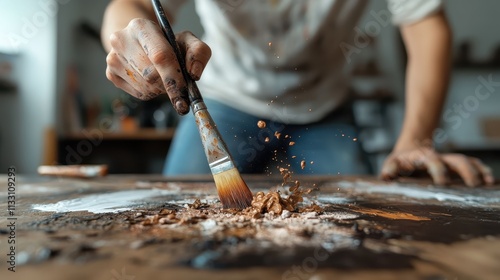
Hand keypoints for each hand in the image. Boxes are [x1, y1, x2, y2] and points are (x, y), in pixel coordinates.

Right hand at [105, 18, 211, 114]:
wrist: (143, 43)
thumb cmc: (168, 43)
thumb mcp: (187, 41)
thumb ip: (199, 52)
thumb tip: (193, 73)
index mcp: (141, 27)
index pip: (160, 56)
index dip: (174, 78)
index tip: (185, 95)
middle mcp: (121, 40)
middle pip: (151, 76)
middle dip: (168, 84)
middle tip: (176, 81)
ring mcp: (113, 58)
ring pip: (145, 87)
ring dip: (160, 89)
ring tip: (162, 77)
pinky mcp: (111, 74)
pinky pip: (139, 94)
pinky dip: (151, 92)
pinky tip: (152, 81)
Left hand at [380, 146, 494, 186]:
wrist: (411, 148)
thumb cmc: (400, 161)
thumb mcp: (392, 164)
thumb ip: (389, 170)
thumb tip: (386, 177)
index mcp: (423, 157)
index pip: (432, 160)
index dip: (438, 170)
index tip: (443, 183)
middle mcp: (440, 157)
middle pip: (456, 160)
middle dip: (465, 171)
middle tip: (473, 185)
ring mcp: (450, 160)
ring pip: (467, 162)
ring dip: (477, 171)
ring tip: (487, 183)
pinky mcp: (456, 165)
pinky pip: (473, 165)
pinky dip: (482, 171)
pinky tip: (490, 181)